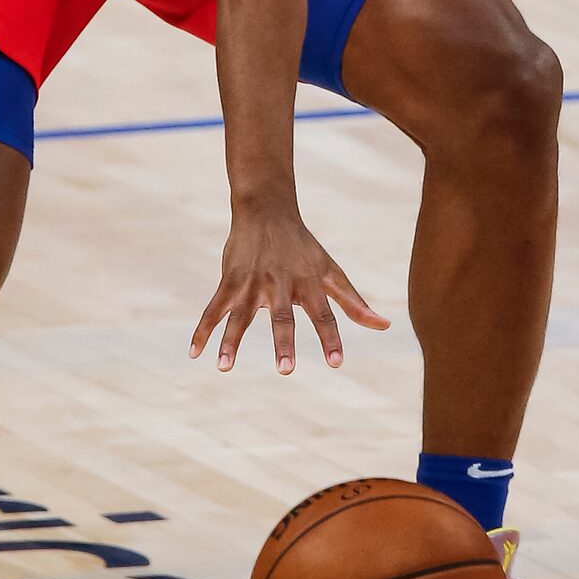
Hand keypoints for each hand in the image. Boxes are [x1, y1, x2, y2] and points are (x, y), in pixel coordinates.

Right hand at [190, 210, 388, 373]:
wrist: (266, 209)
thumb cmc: (303, 246)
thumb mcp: (331, 271)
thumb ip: (354, 303)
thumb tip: (384, 326)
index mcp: (309, 282)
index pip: (324, 313)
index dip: (330, 337)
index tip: (336, 363)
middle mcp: (281, 283)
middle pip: (282, 316)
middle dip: (283, 341)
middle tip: (286, 370)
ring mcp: (252, 282)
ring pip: (240, 314)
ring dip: (231, 340)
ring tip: (224, 367)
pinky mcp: (230, 280)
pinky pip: (214, 308)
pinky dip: (204, 330)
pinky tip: (194, 353)